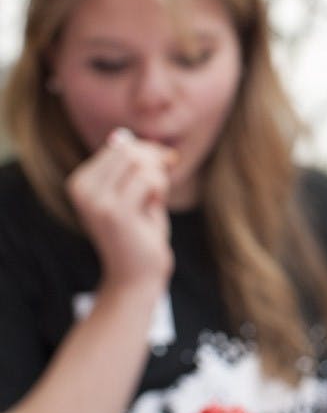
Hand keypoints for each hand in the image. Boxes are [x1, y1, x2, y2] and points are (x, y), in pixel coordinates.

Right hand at [66, 128, 177, 291]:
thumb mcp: (132, 192)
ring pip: (139, 162)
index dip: (148, 154)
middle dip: (154, 164)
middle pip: (129, 150)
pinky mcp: (115, 212)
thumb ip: (128, 165)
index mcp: (80, 182)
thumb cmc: (139, 234)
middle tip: (160, 190)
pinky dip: (161, 190)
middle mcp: (81, 189)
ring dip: (159, 180)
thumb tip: (122, 135)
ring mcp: (96, 201)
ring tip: (153, 202)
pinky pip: (149, 179)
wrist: (137, 277)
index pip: (120, 146)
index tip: (160, 172)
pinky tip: (153, 210)